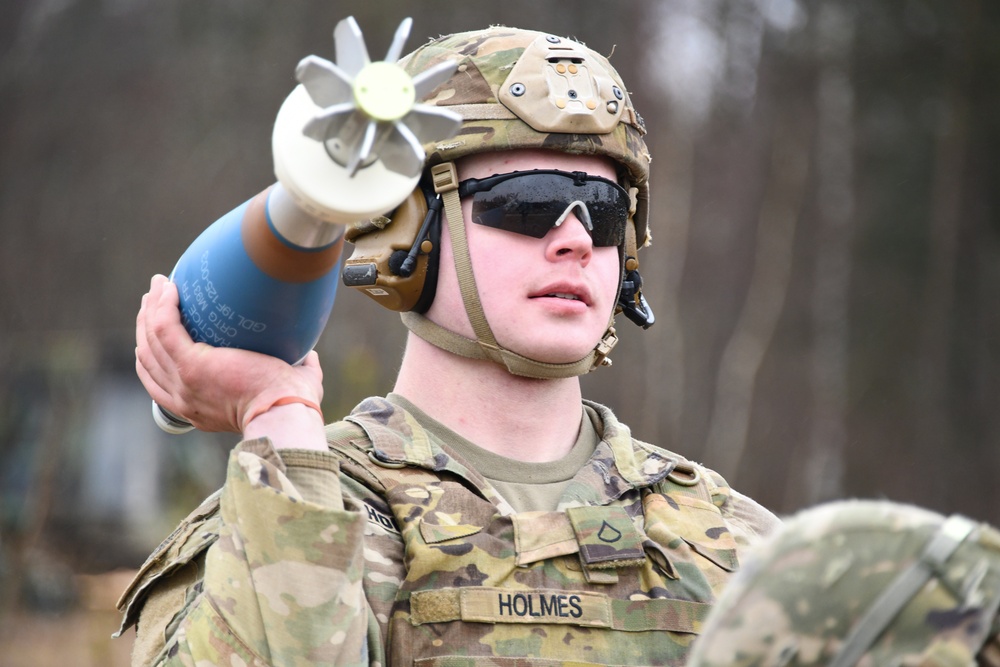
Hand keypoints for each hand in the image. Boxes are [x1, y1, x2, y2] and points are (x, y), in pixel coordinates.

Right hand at [135, 274, 323, 433]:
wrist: (284, 411)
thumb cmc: (292, 405)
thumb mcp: (281, 393)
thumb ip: (293, 373)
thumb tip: (307, 357)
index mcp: (197, 408)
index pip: (161, 381)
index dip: (154, 354)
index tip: (160, 331)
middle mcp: (183, 398)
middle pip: (149, 358)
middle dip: (145, 327)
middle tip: (153, 302)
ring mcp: (183, 381)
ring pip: (152, 340)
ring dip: (150, 309)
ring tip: (158, 286)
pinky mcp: (191, 364)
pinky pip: (165, 327)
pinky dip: (163, 305)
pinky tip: (169, 286)